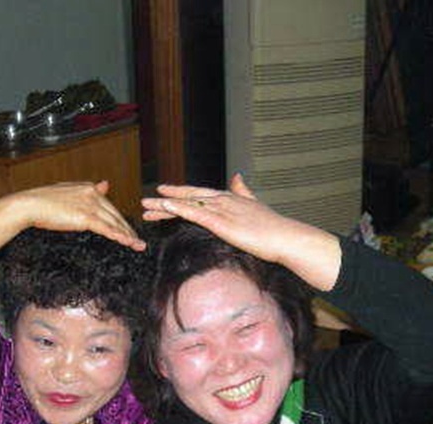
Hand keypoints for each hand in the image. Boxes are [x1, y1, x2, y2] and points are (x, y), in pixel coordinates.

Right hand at [17, 181, 144, 250]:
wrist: (30, 205)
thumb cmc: (42, 201)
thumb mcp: (68, 192)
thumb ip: (89, 191)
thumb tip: (106, 184)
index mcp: (88, 188)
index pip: (109, 206)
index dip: (120, 220)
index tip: (127, 229)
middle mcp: (92, 194)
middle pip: (116, 215)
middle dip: (128, 229)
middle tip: (138, 241)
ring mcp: (90, 205)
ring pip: (114, 223)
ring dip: (128, 235)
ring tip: (137, 245)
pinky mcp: (86, 217)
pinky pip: (107, 229)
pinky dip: (119, 236)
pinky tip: (127, 242)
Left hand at [142, 173, 341, 289]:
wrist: (286, 238)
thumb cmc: (274, 229)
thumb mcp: (255, 205)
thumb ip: (244, 191)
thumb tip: (238, 176)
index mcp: (230, 198)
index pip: (199, 195)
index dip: (180, 194)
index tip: (163, 194)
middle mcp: (223, 200)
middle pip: (189, 197)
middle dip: (166, 199)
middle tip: (145, 202)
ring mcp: (222, 210)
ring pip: (187, 204)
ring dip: (165, 205)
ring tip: (146, 208)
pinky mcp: (222, 222)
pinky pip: (195, 213)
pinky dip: (178, 208)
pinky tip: (165, 206)